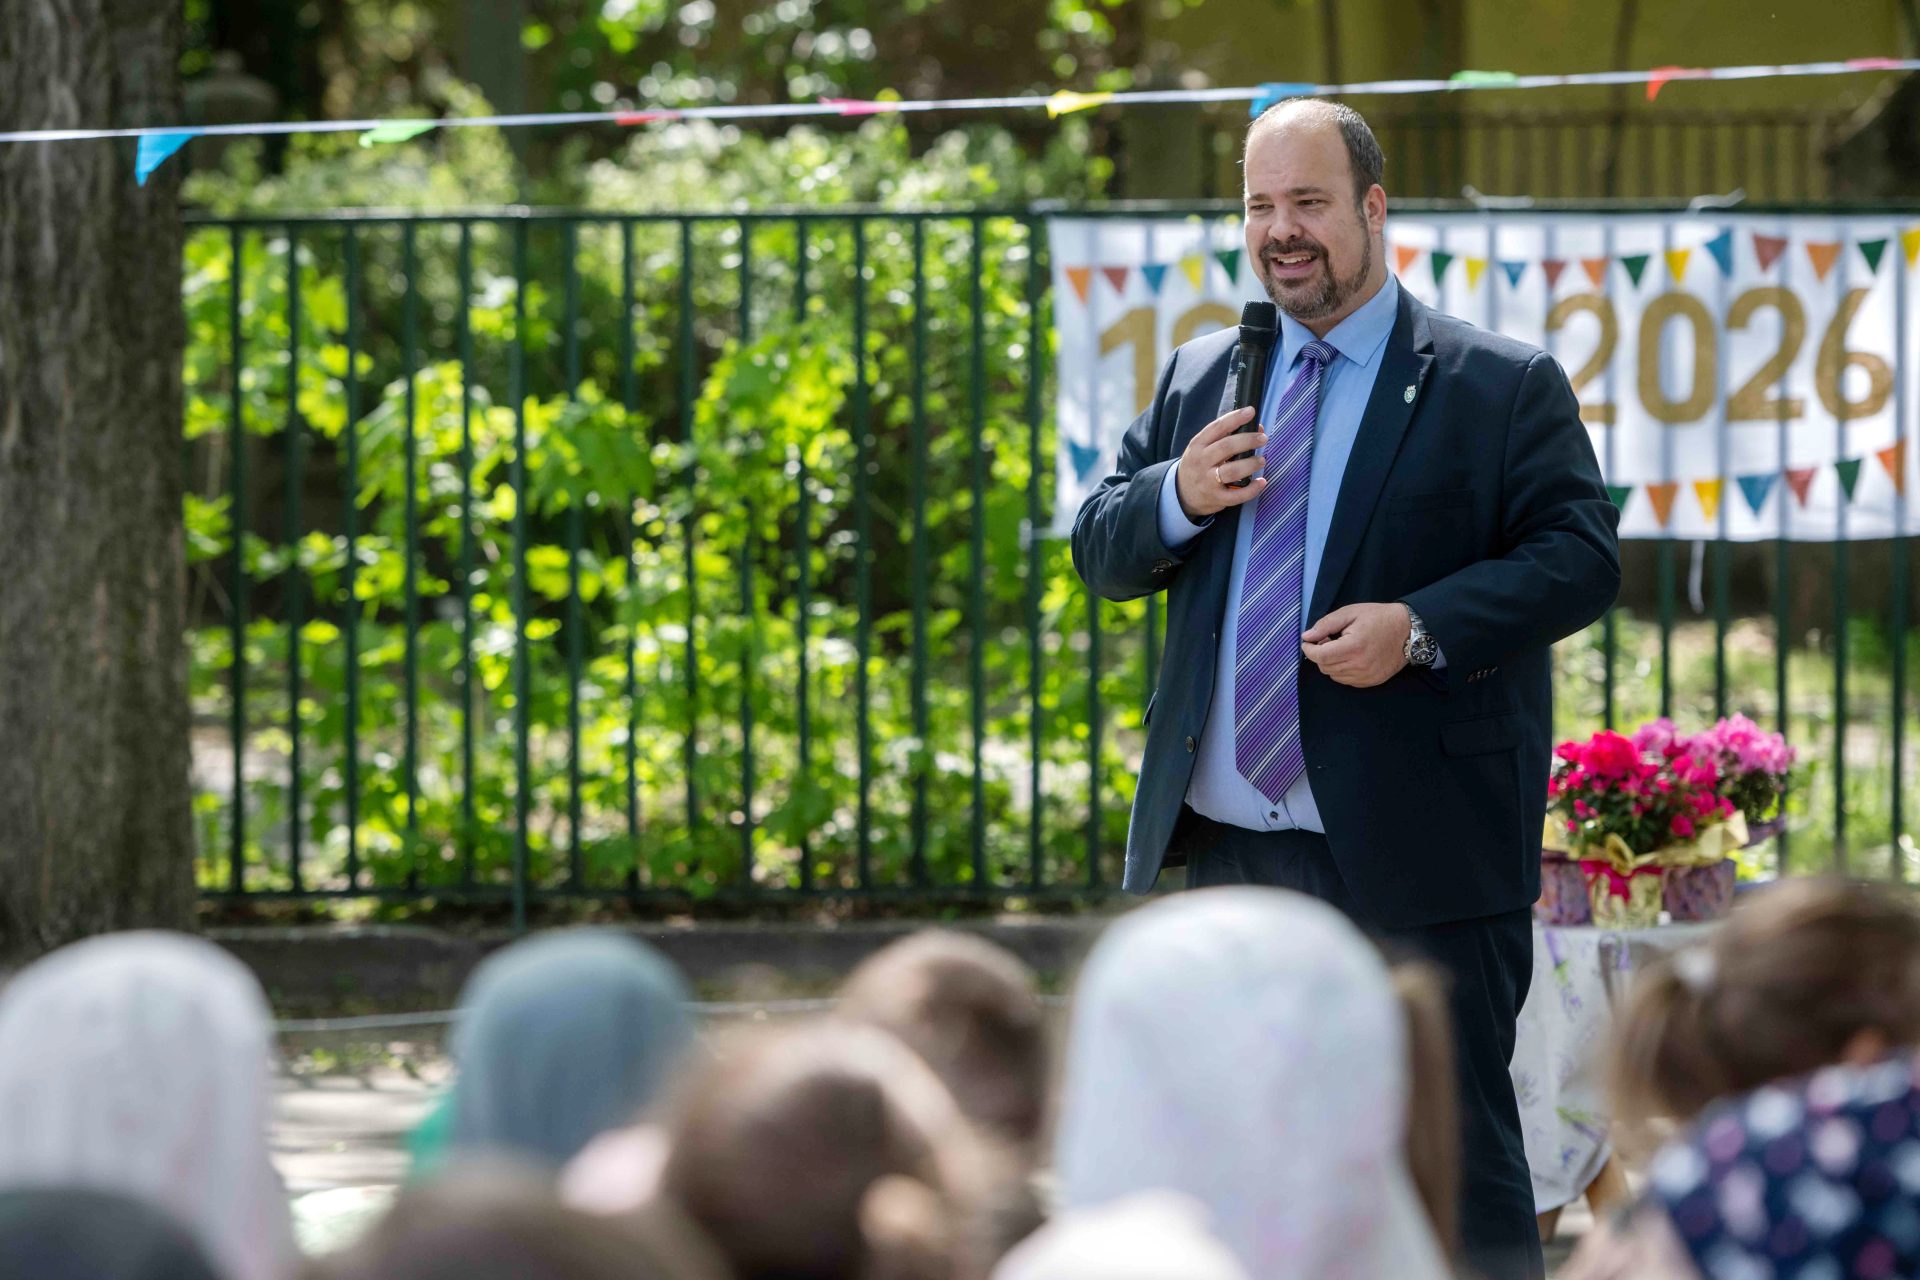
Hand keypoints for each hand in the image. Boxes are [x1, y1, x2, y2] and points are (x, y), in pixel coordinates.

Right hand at [1172, 406, 1267, 520]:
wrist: (1182, 493)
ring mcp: (1208, 481)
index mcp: (1198, 445)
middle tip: (1263, 438)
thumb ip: (1224, 437)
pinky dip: (1252, 489)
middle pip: (1226, 447)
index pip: (1217, 427)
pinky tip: (1261, 482)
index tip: (1251, 412)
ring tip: (1262, 460)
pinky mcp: (1216, 498)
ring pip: (1232, 471)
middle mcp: (1201, 462)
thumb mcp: (1202, 448)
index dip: (1235, 418)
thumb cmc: (1198, 465)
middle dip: (1248, 440)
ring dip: (1251, 464)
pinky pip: (1237, 495)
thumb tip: (1256, 427)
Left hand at [1300, 603, 1411, 688]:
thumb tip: (1306, 637)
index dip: (1309, 650)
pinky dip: (1342, 671)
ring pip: (1334, 676)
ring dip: (1330, 663)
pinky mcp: (1372, 681)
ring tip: (1340, 648)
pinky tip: (1349, 657)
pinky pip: (1346, 680)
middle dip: (1319, 654)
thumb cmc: (1379, 617)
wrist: (1408, 630)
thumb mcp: (1350, 612)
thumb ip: (1326, 625)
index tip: (1308, 642)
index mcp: (1354, 646)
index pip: (1320, 656)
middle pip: (1325, 667)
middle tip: (1327, 640)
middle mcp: (1360, 665)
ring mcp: (1367, 676)